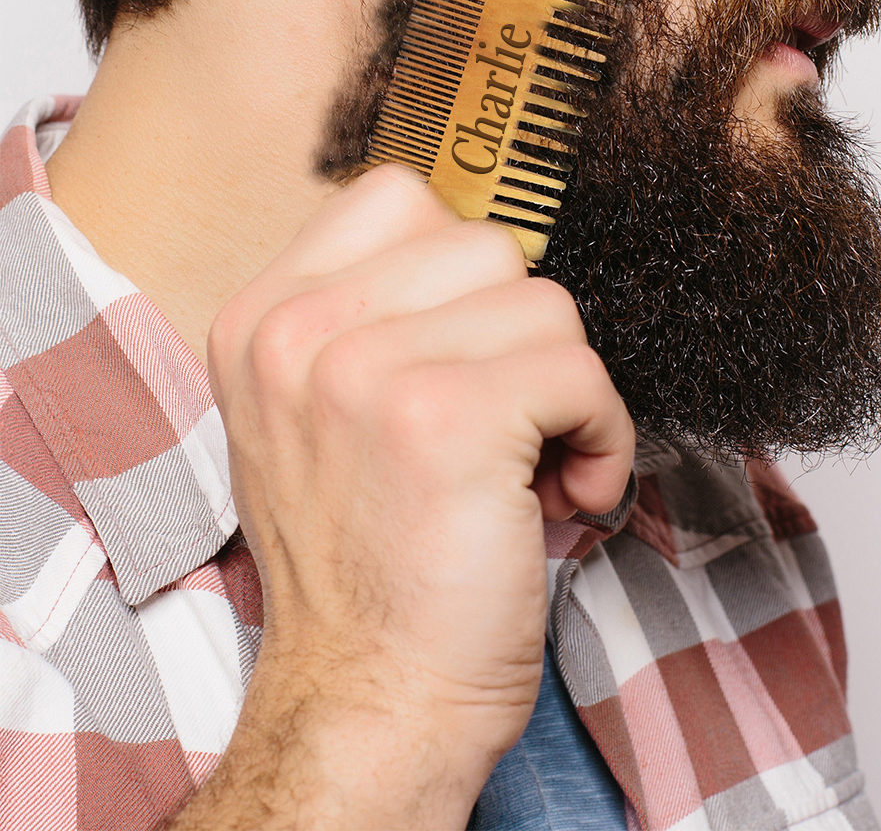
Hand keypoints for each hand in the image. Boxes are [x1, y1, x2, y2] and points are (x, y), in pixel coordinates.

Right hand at [176, 165, 633, 829]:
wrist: (370, 696)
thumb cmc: (373, 563)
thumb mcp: (326, 419)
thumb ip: (381, 321)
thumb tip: (497, 262)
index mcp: (264, 320)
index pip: (400, 197)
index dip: (465, 274)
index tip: (474, 352)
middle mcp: (297, 331)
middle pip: (488, 247)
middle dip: (521, 338)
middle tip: (504, 424)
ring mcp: (361, 369)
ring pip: (546, 305)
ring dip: (564, 390)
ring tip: (532, 465)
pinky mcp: (442, 419)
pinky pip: (581, 373)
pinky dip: (603, 435)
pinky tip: (567, 492)